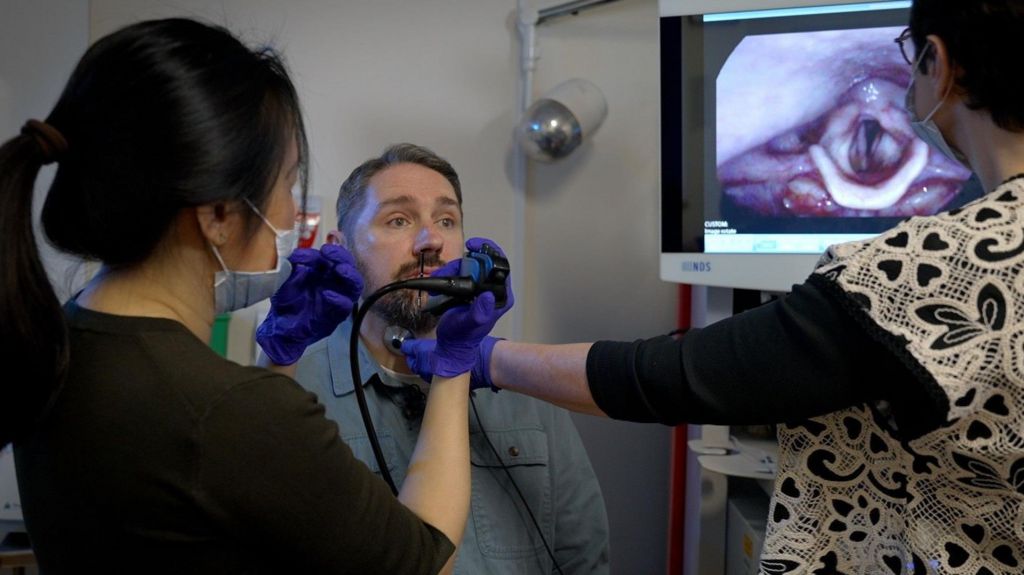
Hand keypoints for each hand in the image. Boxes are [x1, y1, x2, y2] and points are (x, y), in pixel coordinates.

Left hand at [256, 244, 363, 364]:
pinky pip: (345, 306)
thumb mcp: (284, 281)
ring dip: (350, 274)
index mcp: (322, 271)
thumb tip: (299, 256)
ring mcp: (337, 298)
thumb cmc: (285, 302)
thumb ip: (292, 268)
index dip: (331, 250)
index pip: (334, 256)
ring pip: (355, 284)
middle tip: (329, 252)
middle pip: (348, 265)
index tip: (321, 249)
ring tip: (340, 269)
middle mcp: (333, 282)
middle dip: (342, 256)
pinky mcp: (337, 315)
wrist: (280, 328)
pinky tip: (327, 294)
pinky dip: (339, 299)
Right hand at [403, 238, 512, 379]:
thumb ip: (479, 312)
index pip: (501, 266)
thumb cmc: (461, 337)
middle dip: (464, 263)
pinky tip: (440, 281)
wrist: (451, 344)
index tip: (473, 246)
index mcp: (500, 297)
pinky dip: (449, 274)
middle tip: (450, 270)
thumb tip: (488, 295)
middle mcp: (493, 291)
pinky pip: (461, 274)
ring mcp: (481, 289)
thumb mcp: (469, 324)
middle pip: (482, 263)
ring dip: (453, 269)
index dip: (489, 251)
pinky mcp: (470, 290)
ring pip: (469, 267)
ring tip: (440, 278)